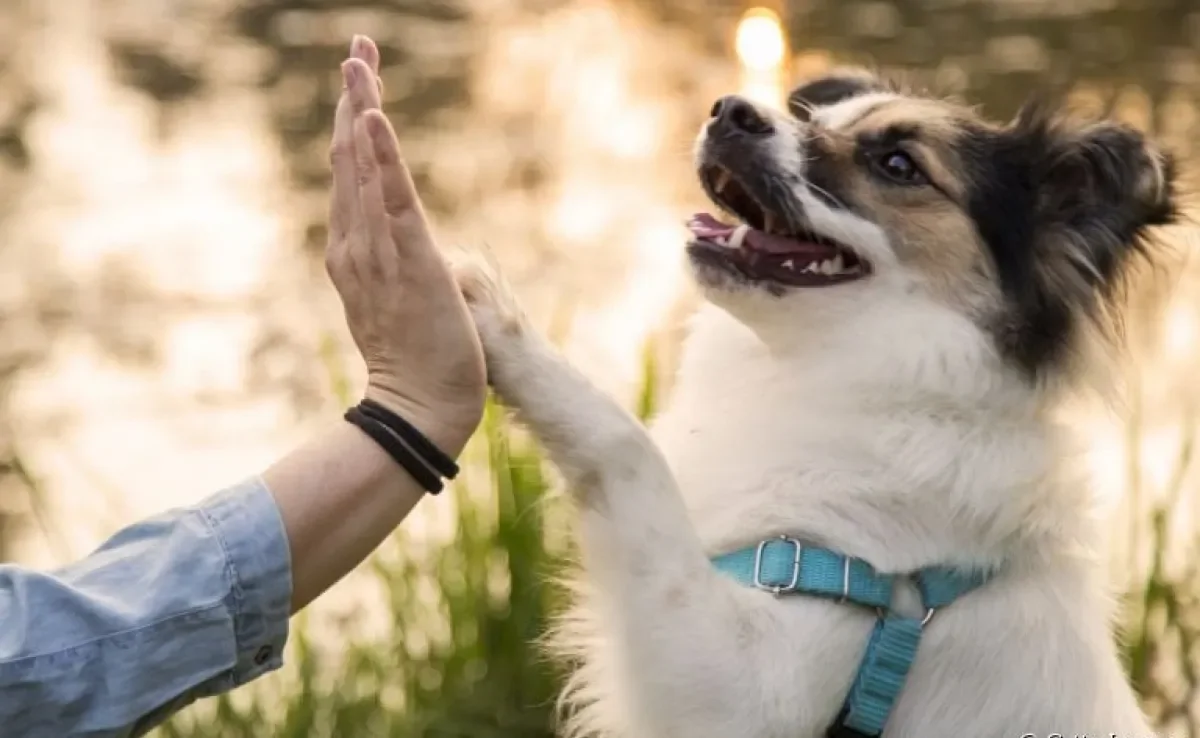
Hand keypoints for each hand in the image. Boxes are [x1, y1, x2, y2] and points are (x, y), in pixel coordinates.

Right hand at [325, 36, 485, 453]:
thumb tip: (395, 245)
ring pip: (364, 168)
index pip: (352, 174)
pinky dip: (381, 156)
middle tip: (358, 46)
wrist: (421, 408)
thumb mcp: (394, 301)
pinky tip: (373, 116)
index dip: (354, 122)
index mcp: (354, 251)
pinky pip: (392, 198)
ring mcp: (379, 251)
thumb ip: (387, 267)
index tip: (361, 79)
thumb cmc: (417, 362)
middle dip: (354, 97)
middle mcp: (357, 244)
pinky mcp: (410, 260)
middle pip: (349, 157)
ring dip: (361, 108)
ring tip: (359, 59)